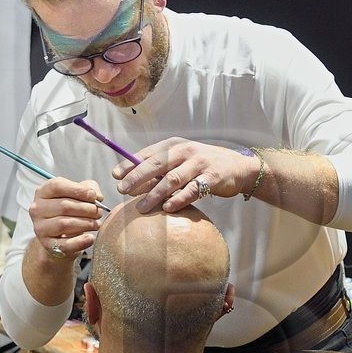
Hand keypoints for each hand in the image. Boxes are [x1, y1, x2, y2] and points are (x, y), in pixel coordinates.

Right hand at [28, 177, 104, 261]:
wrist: (61, 236)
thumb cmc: (70, 211)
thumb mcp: (78, 194)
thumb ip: (89, 188)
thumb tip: (97, 197)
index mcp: (43, 192)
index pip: (57, 186)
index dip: (78, 190)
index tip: (93, 196)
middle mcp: (37, 209)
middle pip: (64, 206)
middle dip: (87, 209)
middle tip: (98, 212)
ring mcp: (40, 228)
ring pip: (65, 224)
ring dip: (86, 223)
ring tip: (96, 224)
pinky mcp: (47, 244)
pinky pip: (65, 244)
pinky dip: (80, 242)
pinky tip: (90, 238)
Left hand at [114, 137, 257, 212]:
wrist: (236, 167)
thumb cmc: (201, 165)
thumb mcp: (181, 160)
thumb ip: (161, 168)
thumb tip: (132, 181)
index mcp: (174, 145)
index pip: (148, 153)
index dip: (130, 164)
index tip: (115, 175)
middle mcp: (185, 151)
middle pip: (157, 164)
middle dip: (137, 177)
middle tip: (122, 190)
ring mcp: (199, 163)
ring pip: (173, 179)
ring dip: (155, 194)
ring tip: (142, 207)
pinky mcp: (212, 177)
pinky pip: (193, 189)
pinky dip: (179, 199)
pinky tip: (168, 207)